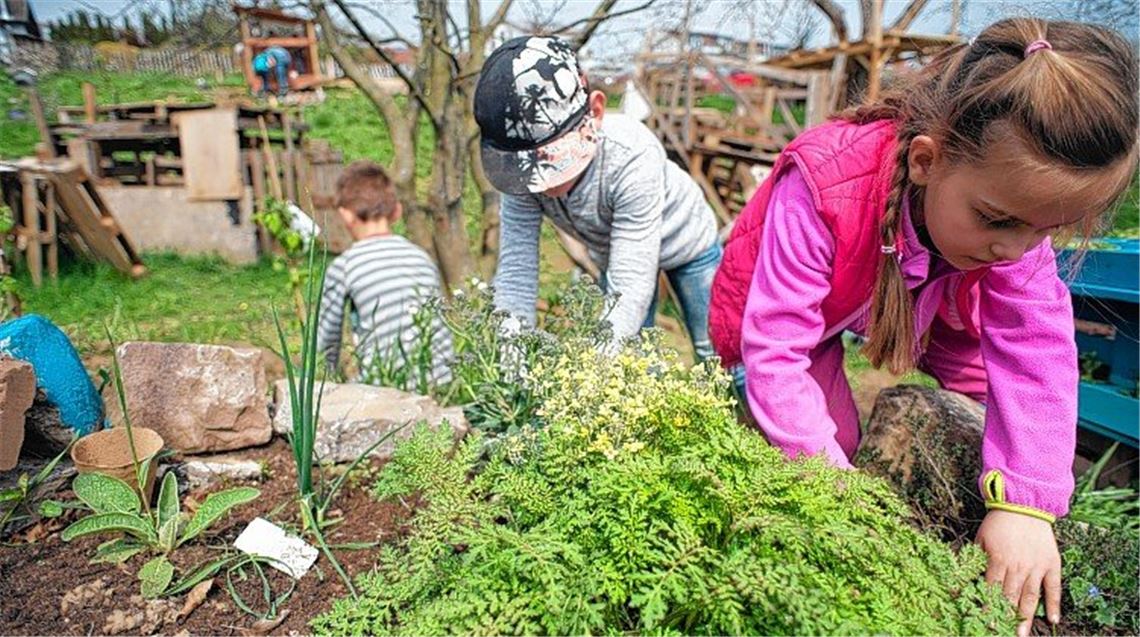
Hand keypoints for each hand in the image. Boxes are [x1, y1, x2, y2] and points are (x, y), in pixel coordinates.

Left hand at [976, 509, 1061, 636]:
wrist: (1024, 504)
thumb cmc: (999, 522)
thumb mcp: (980, 539)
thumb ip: (976, 559)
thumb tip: (966, 578)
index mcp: (998, 560)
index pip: (991, 589)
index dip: (987, 607)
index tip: (985, 622)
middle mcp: (1018, 566)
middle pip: (1010, 597)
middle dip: (1005, 617)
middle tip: (1003, 633)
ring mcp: (1037, 566)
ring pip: (1030, 597)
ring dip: (1026, 617)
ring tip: (1022, 634)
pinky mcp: (1052, 564)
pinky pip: (1054, 587)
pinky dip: (1054, 604)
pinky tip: (1053, 619)